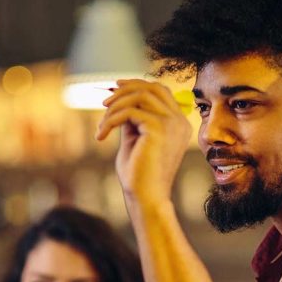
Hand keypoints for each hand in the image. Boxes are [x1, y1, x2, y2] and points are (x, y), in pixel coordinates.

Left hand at [96, 79, 191, 206]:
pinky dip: (111, 120)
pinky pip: (129, 112)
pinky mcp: (159, 129)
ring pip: (140, 96)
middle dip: (125, 89)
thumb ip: (133, 118)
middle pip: (152, 87)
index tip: (114, 88)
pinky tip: (102, 134)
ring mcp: (172, 124)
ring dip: (115, 106)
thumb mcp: (135, 138)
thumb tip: (119, 97)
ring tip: (102, 125)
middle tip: (104, 102)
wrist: (146, 197)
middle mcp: (179, 121)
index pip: (160, 91)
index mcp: (178, 124)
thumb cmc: (139, 174)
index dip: (136, 85)